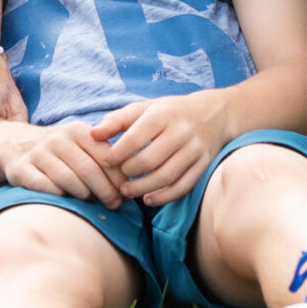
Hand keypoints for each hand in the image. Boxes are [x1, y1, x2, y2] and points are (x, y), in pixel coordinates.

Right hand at [0, 121, 129, 205]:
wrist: (17, 146)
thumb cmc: (61, 152)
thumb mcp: (82, 144)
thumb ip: (104, 156)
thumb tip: (129, 183)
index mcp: (77, 131)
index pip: (105, 156)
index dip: (118, 178)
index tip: (126, 194)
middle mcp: (57, 139)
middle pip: (88, 170)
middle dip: (105, 191)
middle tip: (114, 205)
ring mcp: (38, 153)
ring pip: (68, 180)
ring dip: (84, 195)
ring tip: (92, 203)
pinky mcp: (21, 169)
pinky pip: (44, 186)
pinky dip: (58, 195)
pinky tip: (66, 200)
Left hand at [93, 95, 227, 204]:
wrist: (213, 113)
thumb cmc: (169, 111)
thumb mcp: (144, 108)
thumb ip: (117, 120)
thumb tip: (92, 134)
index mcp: (162, 114)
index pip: (134, 138)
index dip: (116, 154)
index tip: (105, 162)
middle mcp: (181, 131)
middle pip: (150, 160)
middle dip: (129, 173)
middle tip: (116, 179)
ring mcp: (195, 149)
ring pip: (167, 176)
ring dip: (143, 188)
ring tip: (127, 192)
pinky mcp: (204, 164)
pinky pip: (184, 186)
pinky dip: (165, 196)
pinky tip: (149, 199)